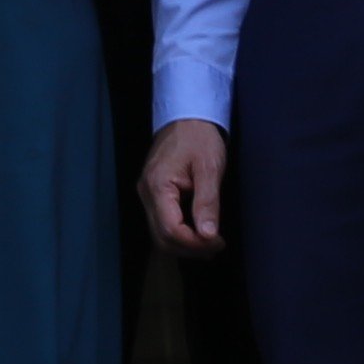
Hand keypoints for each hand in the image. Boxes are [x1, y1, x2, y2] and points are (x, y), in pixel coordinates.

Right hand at [141, 118, 229, 254]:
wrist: (187, 115)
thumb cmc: (199, 137)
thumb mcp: (209, 167)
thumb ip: (207, 202)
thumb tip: (208, 235)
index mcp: (157, 186)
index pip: (170, 229)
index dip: (194, 243)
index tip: (218, 242)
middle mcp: (145, 194)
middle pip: (162, 237)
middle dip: (190, 248)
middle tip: (217, 246)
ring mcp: (146, 194)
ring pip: (159, 234)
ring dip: (184, 244)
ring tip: (210, 244)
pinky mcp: (153, 194)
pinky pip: (161, 223)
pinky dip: (179, 234)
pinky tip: (198, 233)